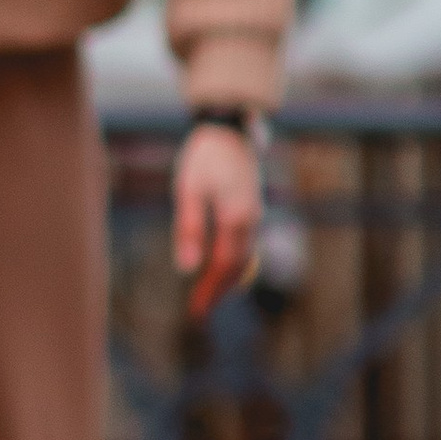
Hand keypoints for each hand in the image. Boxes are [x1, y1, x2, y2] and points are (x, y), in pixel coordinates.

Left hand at [174, 121, 261, 314]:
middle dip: (218, 290)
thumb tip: (186, 268)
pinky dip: (235, 263)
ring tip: (208, 295)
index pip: (224, 266)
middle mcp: (251, 220)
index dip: (210, 291)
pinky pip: (247, 245)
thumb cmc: (204, 156)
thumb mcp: (188, 190)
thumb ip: (188, 229)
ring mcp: (254, 214)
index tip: (196, 311)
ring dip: (227, 279)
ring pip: (245, 258)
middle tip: (199, 311)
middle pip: (238, 267)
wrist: (228, 128)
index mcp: (236, 217)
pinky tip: (220, 268)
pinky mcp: (252, 209)